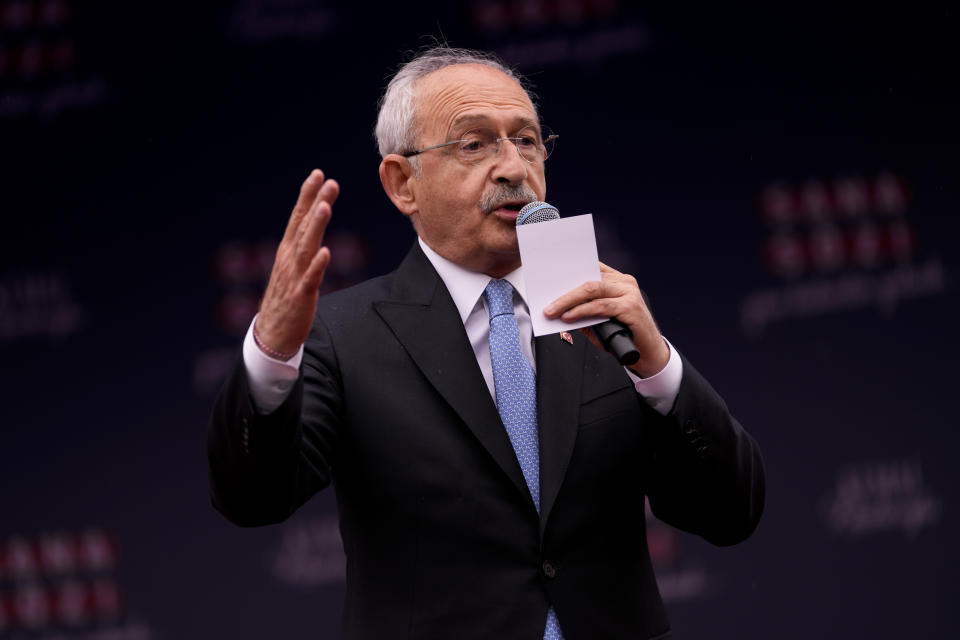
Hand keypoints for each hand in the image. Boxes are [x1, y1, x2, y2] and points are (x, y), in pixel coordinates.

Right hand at [255, 170, 339, 355]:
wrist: (272, 335)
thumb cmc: (286, 299)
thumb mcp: (293, 268)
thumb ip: (302, 246)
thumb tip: (313, 224)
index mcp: (288, 251)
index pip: (298, 217)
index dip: (308, 195)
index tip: (319, 174)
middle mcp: (289, 259)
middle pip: (303, 226)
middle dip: (315, 202)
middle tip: (328, 181)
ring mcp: (294, 276)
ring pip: (306, 247)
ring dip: (316, 226)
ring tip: (326, 207)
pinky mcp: (300, 296)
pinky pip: (310, 279)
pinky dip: (317, 265)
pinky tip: (326, 251)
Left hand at [543, 263, 669, 376]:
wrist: (648, 354)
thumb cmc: (624, 335)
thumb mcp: (599, 321)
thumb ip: (584, 311)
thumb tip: (560, 308)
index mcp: (617, 281)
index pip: (591, 269)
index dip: (570, 272)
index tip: (550, 278)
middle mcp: (625, 283)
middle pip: (589, 280)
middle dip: (564, 292)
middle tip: (547, 305)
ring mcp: (629, 293)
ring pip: (593, 290)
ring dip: (568, 301)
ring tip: (552, 311)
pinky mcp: (631, 307)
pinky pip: (600, 306)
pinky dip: (581, 311)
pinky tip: (568, 317)